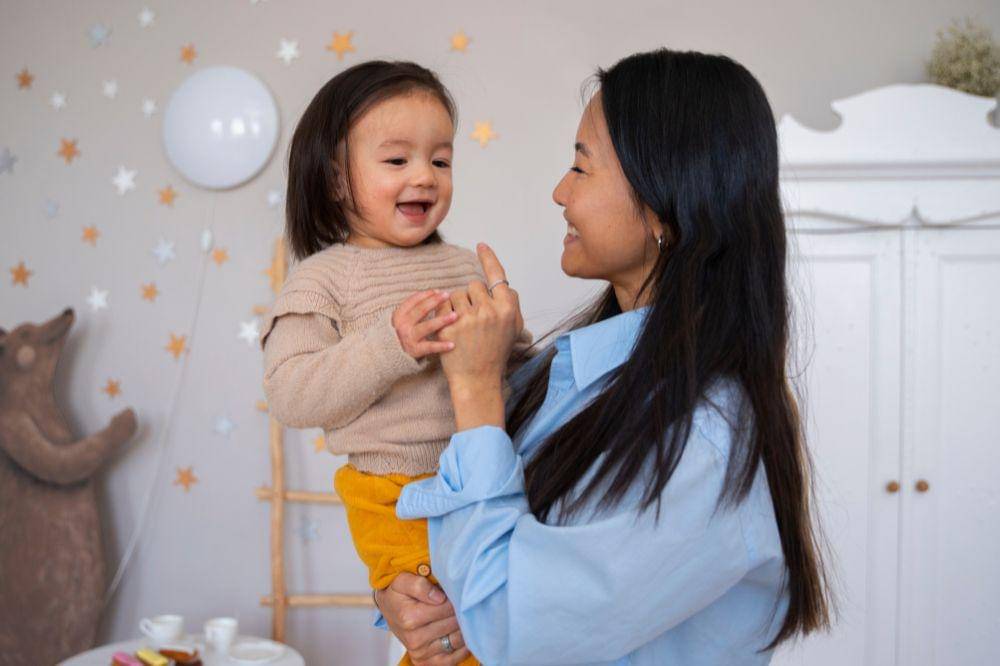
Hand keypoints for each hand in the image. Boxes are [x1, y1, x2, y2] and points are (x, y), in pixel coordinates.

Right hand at [375, 573, 471, 664]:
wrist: (388, 608)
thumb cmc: (397, 593)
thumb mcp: (402, 581)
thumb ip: (420, 585)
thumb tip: (440, 598)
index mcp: (410, 618)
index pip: (448, 608)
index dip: (455, 597)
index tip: (455, 591)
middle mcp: (415, 639)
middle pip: (454, 624)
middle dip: (460, 611)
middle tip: (460, 602)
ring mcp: (420, 653)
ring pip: (457, 641)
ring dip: (464, 628)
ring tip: (461, 616)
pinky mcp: (425, 662)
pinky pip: (452, 659)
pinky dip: (462, 648)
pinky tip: (461, 633)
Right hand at [393, 289, 458, 359]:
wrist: (393, 358)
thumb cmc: (406, 333)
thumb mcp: (406, 319)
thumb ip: (417, 307)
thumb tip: (436, 292)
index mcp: (399, 315)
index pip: (413, 300)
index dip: (426, 294)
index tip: (438, 291)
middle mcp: (402, 326)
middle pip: (420, 310)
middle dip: (435, 301)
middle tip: (448, 295)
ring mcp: (408, 338)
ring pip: (426, 326)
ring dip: (441, 320)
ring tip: (454, 316)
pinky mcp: (414, 351)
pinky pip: (429, 347)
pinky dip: (441, 346)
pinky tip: (452, 344)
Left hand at [434, 244, 522, 388]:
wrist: (477, 380)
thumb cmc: (495, 354)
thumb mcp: (513, 329)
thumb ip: (511, 305)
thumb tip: (503, 285)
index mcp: (508, 309)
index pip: (497, 276)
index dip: (489, 258)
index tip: (481, 245)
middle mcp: (490, 311)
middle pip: (474, 285)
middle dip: (471, 297)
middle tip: (474, 319)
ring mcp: (469, 318)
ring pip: (456, 293)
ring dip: (456, 305)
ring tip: (462, 326)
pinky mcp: (449, 326)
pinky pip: (443, 305)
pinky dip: (443, 313)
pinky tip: (450, 328)